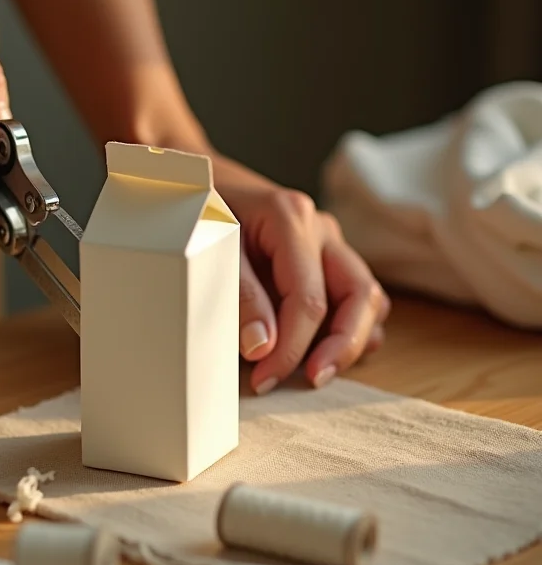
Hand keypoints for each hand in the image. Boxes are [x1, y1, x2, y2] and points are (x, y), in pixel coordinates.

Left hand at [210, 153, 389, 392]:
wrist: (198, 182)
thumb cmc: (201, 209)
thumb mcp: (210, 244)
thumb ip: (238, 294)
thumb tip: (262, 347)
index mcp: (290, 218)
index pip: (308, 298)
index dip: (290, 347)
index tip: (264, 379)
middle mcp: (319, 229)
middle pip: (358, 295)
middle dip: (340, 347)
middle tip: (310, 381)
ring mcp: (327, 241)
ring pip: (367, 296)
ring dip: (351, 339)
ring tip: (318, 371)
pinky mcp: (326, 257)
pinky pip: (358, 294)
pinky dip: (352, 325)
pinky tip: (326, 350)